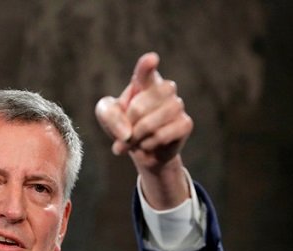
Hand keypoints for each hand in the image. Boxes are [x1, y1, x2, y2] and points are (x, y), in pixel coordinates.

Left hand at [95, 52, 192, 208]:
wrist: (142, 149)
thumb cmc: (124, 125)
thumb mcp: (106, 116)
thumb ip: (109, 115)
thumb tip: (127, 133)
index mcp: (143, 81)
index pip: (145, 71)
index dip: (147, 65)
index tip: (151, 59)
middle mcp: (164, 89)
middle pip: (140, 105)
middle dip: (128, 124)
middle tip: (125, 132)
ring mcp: (177, 105)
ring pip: (153, 121)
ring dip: (138, 135)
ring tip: (134, 140)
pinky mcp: (185, 124)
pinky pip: (163, 135)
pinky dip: (149, 143)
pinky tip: (146, 145)